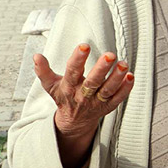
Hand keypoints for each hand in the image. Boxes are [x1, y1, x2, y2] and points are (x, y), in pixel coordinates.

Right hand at [34, 44, 134, 167]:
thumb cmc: (64, 97)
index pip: (72, 72)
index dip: (78, 59)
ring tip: (124, 64)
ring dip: (117, 78)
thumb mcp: (50, 85)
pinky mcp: (108, 106)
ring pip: (108, 90)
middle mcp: (83, 95)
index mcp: (68, 87)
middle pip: (93, 82)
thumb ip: (43, 71)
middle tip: (110, 55)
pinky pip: (118, 98)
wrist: (73, 122)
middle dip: (101, 69)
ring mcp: (97, 102)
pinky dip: (126, 89)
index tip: (84, 46)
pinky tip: (131, 76)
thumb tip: (36, 55)